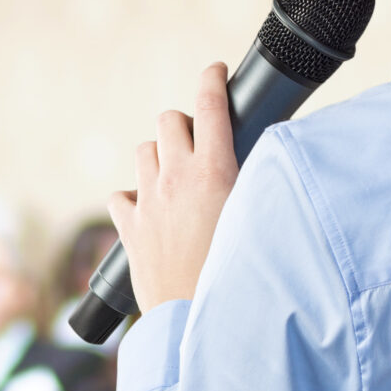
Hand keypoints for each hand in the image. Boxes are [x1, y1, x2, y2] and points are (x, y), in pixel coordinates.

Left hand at [106, 61, 238, 312]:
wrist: (195, 319)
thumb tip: (269, 165)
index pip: (208, 104)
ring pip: (143, 151)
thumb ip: (258, 185)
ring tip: (176, 177)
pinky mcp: (128, 226)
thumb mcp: (257, 218)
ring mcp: (148, 200)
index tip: (216, 71)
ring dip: (159, 155)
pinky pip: (121, 194)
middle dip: (183, 124)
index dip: (211, 78)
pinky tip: (150, 209)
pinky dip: (134, 195)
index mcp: (213, 170)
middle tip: (199, 143)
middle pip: (168, 120)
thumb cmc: (237, 274)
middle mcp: (175, 178)